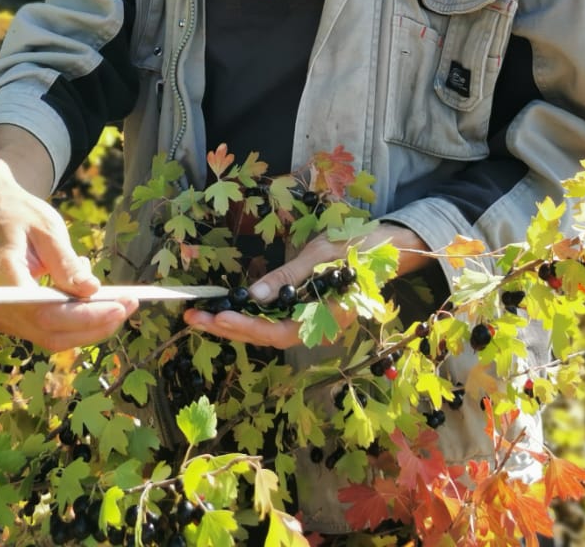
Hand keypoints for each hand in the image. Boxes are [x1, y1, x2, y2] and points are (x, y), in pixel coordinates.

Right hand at [0, 155, 135, 350]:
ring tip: (121, 299)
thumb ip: (66, 263)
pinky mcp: (15, 319)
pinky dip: (77, 319)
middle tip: (130, 304)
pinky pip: (49, 329)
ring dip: (90, 325)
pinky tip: (93, 295)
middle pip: (49, 331)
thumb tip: (92, 290)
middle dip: (94, 324)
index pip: (43, 312)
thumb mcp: (47, 229)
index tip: (119, 306)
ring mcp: (3, 315)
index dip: (83, 316)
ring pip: (52, 336)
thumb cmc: (21, 215)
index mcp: (0, 276)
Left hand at [183, 223, 430, 349]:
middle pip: (269, 337)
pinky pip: (275, 322)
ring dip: (236, 325)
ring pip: (269, 332)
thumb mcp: (322, 254)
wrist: (390, 247)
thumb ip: (289, 276)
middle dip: (230, 329)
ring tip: (202, 316)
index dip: (248, 327)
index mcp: (329, 318)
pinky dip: (250, 317)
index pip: (280, 332)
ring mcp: (314, 324)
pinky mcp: (308, 315)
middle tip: (194, 318)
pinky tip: (228, 310)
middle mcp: (320, 329)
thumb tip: (253, 294)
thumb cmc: (359, 247)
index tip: (219, 317)